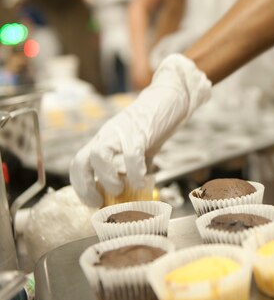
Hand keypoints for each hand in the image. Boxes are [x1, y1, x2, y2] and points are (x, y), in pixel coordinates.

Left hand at [69, 54, 210, 205]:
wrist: (169, 98)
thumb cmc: (154, 124)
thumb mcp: (139, 147)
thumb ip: (135, 166)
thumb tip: (139, 190)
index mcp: (103, 140)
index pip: (78, 163)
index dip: (81, 186)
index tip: (93, 201)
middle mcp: (107, 136)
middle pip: (81, 160)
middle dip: (85, 186)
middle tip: (100, 201)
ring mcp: (121, 133)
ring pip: (99, 156)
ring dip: (107, 179)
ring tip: (120, 189)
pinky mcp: (139, 131)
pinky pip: (131, 155)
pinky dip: (135, 173)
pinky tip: (143, 181)